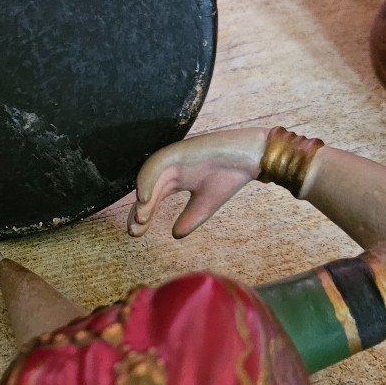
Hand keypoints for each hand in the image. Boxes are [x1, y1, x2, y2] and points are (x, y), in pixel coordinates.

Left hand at [127, 129, 267, 239]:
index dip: (143, 215)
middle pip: (147, 190)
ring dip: (143, 198)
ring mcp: (175, 158)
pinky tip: (143, 197)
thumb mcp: (205, 205)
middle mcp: (171, 169)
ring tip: (140, 218)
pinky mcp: (180, 149)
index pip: (152, 199)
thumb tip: (174, 235)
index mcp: (176, 181)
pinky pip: (157, 163)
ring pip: (149, 178)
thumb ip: (189, 218)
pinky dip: (148, 179)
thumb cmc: (229, 176)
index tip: (136, 233)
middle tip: (134, 231)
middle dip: (139, 211)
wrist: (251, 157)